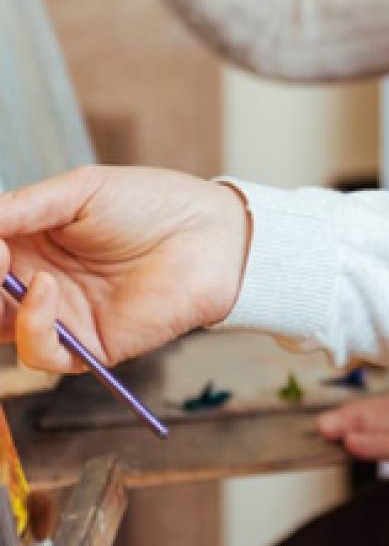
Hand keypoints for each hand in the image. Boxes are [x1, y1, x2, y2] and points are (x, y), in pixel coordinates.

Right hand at [0, 167, 251, 371]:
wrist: (211, 233)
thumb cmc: (153, 205)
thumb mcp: (80, 191)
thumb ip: (22, 207)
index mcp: (29, 244)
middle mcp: (37, 283)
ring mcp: (62, 316)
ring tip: (1, 262)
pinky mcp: (90, 346)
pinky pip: (41, 353)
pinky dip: (30, 325)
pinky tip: (44, 287)